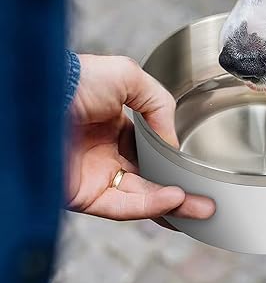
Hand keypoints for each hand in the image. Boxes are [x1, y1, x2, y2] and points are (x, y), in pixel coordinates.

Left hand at [66, 54, 214, 222]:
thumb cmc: (76, 80)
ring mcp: (94, 176)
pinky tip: (174, 198)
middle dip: (181, 191)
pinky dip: (150, 205)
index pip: (149, 150)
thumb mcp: (129, 76)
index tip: (197, 168)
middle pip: (150, 179)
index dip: (173, 161)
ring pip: (141, 197)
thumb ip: (159, 104)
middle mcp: (103, 154)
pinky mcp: (83, 195)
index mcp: (112, 125)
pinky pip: (122, 206)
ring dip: (173, 204)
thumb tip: (173, 141)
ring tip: (202, 206)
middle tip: (208, 200)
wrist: (40, 95)